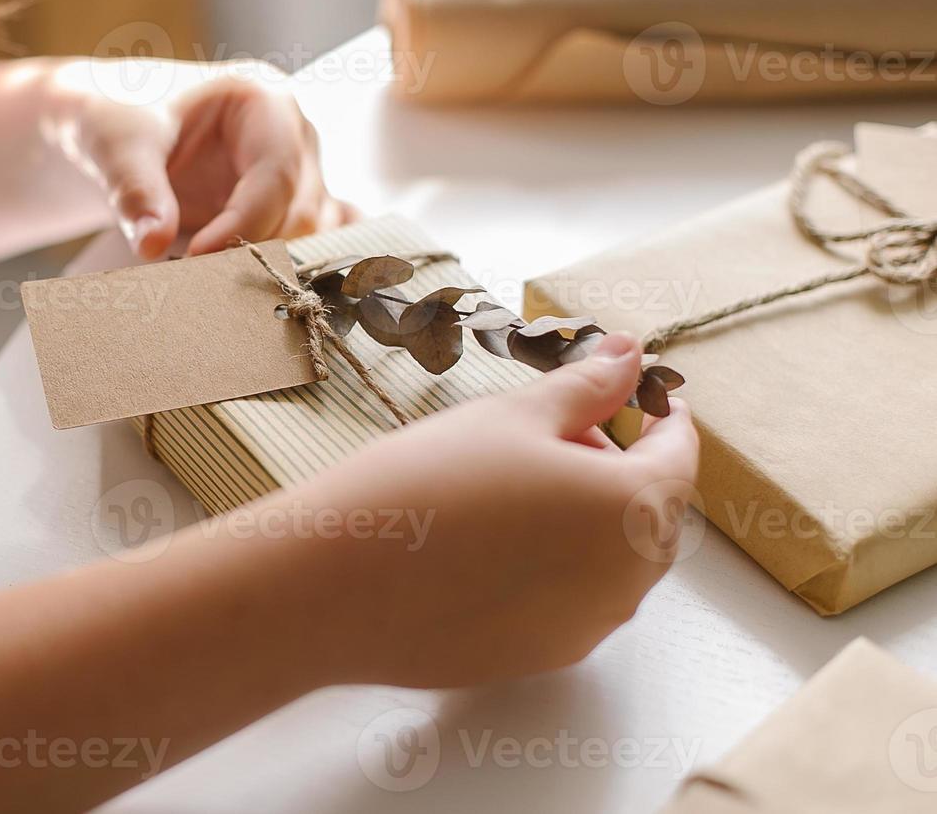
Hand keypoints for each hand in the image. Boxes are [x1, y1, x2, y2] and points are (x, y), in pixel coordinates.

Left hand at [50, 58, 354, 257]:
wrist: (112, 127)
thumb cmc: (119, 116)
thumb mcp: (117, 143)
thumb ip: (135, 190)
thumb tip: (152, 246)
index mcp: (263, 101)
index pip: (276, 172)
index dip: (243, 223)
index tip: (197, 256)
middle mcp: (294, 134)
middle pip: (302, 209)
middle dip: (257, 250)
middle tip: (202, 282)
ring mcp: (298, 171)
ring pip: (313, 234)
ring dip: (272, 264)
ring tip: (215, 285)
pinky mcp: (288, 204)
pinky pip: (312, 240)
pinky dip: (288, 265)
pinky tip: (249, 285)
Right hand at [276, 331, 699, 688]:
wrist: (337, 583)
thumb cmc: (426, 484)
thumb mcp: (511, 415)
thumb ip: (586, 388)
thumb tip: (628, 357)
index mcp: (634, 510)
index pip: (678, 455)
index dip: (658, 414)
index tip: (632, 389)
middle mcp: (627, 582)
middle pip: (646, 511)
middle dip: (613, 465)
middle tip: (546, 430)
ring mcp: (586, 628)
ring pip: (609, 559)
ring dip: (582, 516)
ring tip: (505, 482)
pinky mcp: (540, 657)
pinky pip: (569, 600)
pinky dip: (550, 564)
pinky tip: (484, 538)